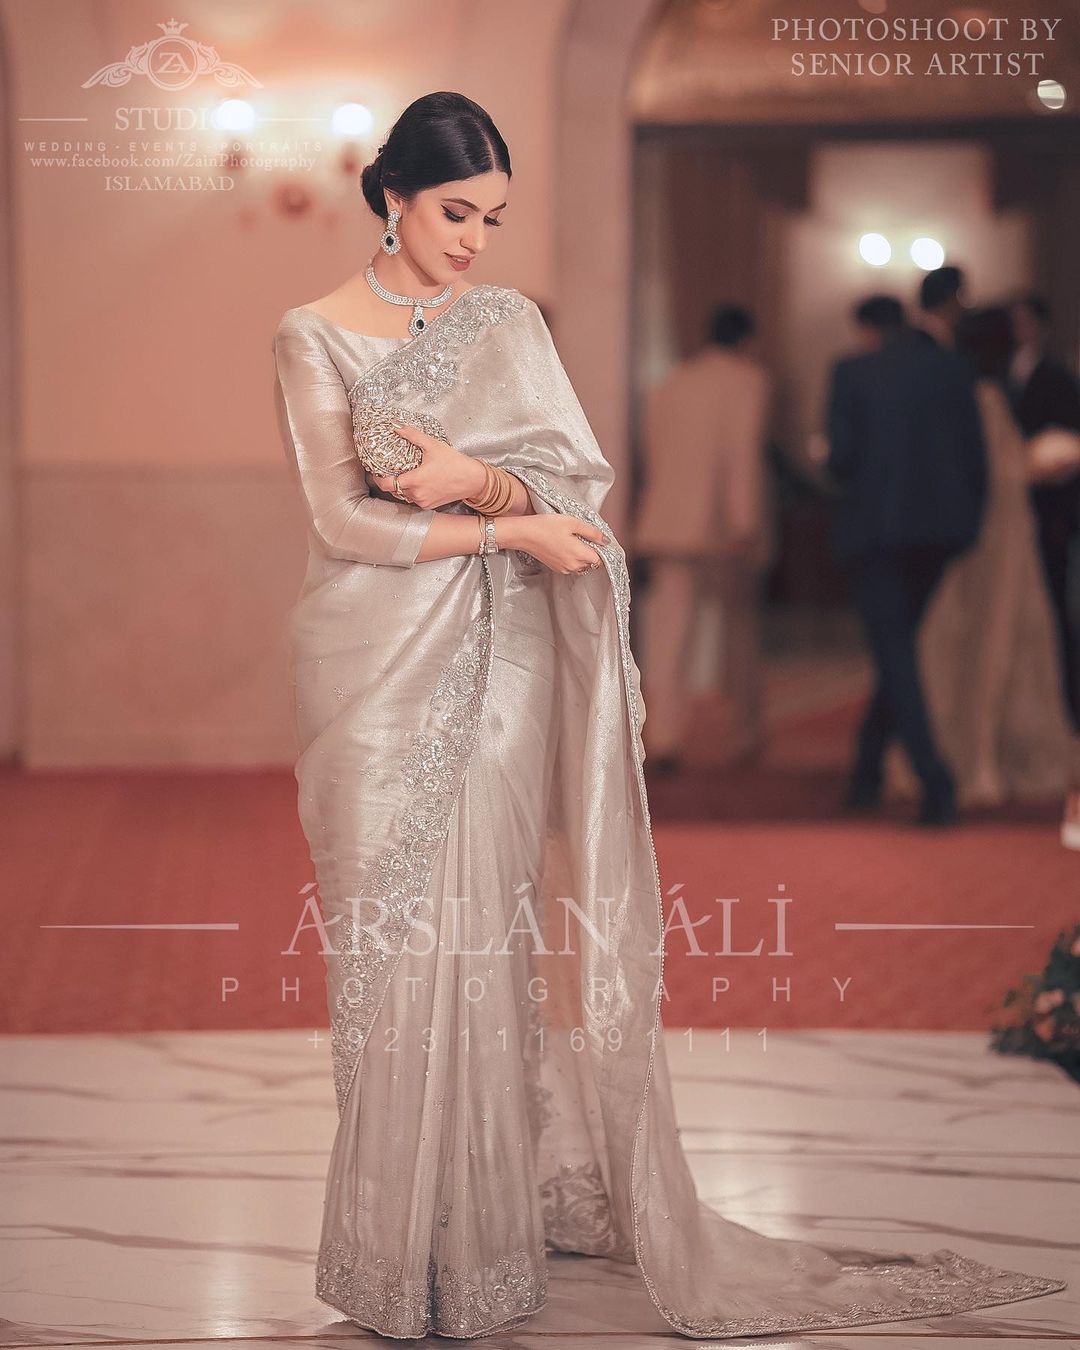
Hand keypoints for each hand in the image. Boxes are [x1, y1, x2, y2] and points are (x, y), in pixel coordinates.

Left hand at [368, 422, 485, 509]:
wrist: (472, 479)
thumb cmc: (455, 463)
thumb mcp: (432, 445)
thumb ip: (412, 435)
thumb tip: (396, 426)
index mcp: (415, 480)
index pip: (387, 485)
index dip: (378, 479)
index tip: (375, 471)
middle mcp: (417, 494)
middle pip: (394, 490)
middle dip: (389, 481)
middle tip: (387, 470)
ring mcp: (423, 501)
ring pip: (404, 496)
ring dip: (401, 487)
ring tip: (403, 474)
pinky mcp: (429, 505)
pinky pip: (414, 499)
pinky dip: (412, 492)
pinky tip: (416, 481)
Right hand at [506, 512, 609, 574]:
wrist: (524, 534)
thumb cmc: (546, 526)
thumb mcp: (572, 522)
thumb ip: (592, 532)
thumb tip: (606, 540)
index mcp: (579, 554)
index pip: (600, 559)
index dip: (600, 549)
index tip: (595, 539)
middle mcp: (573, 565)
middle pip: (591, 563)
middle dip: (590, 552)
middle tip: (581, 537)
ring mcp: (564, 569)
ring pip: (581, 565)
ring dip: (581, 556)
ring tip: (571, 540)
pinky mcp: (556, 568)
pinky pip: (571, 566)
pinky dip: (571, 558)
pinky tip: (563, 545)